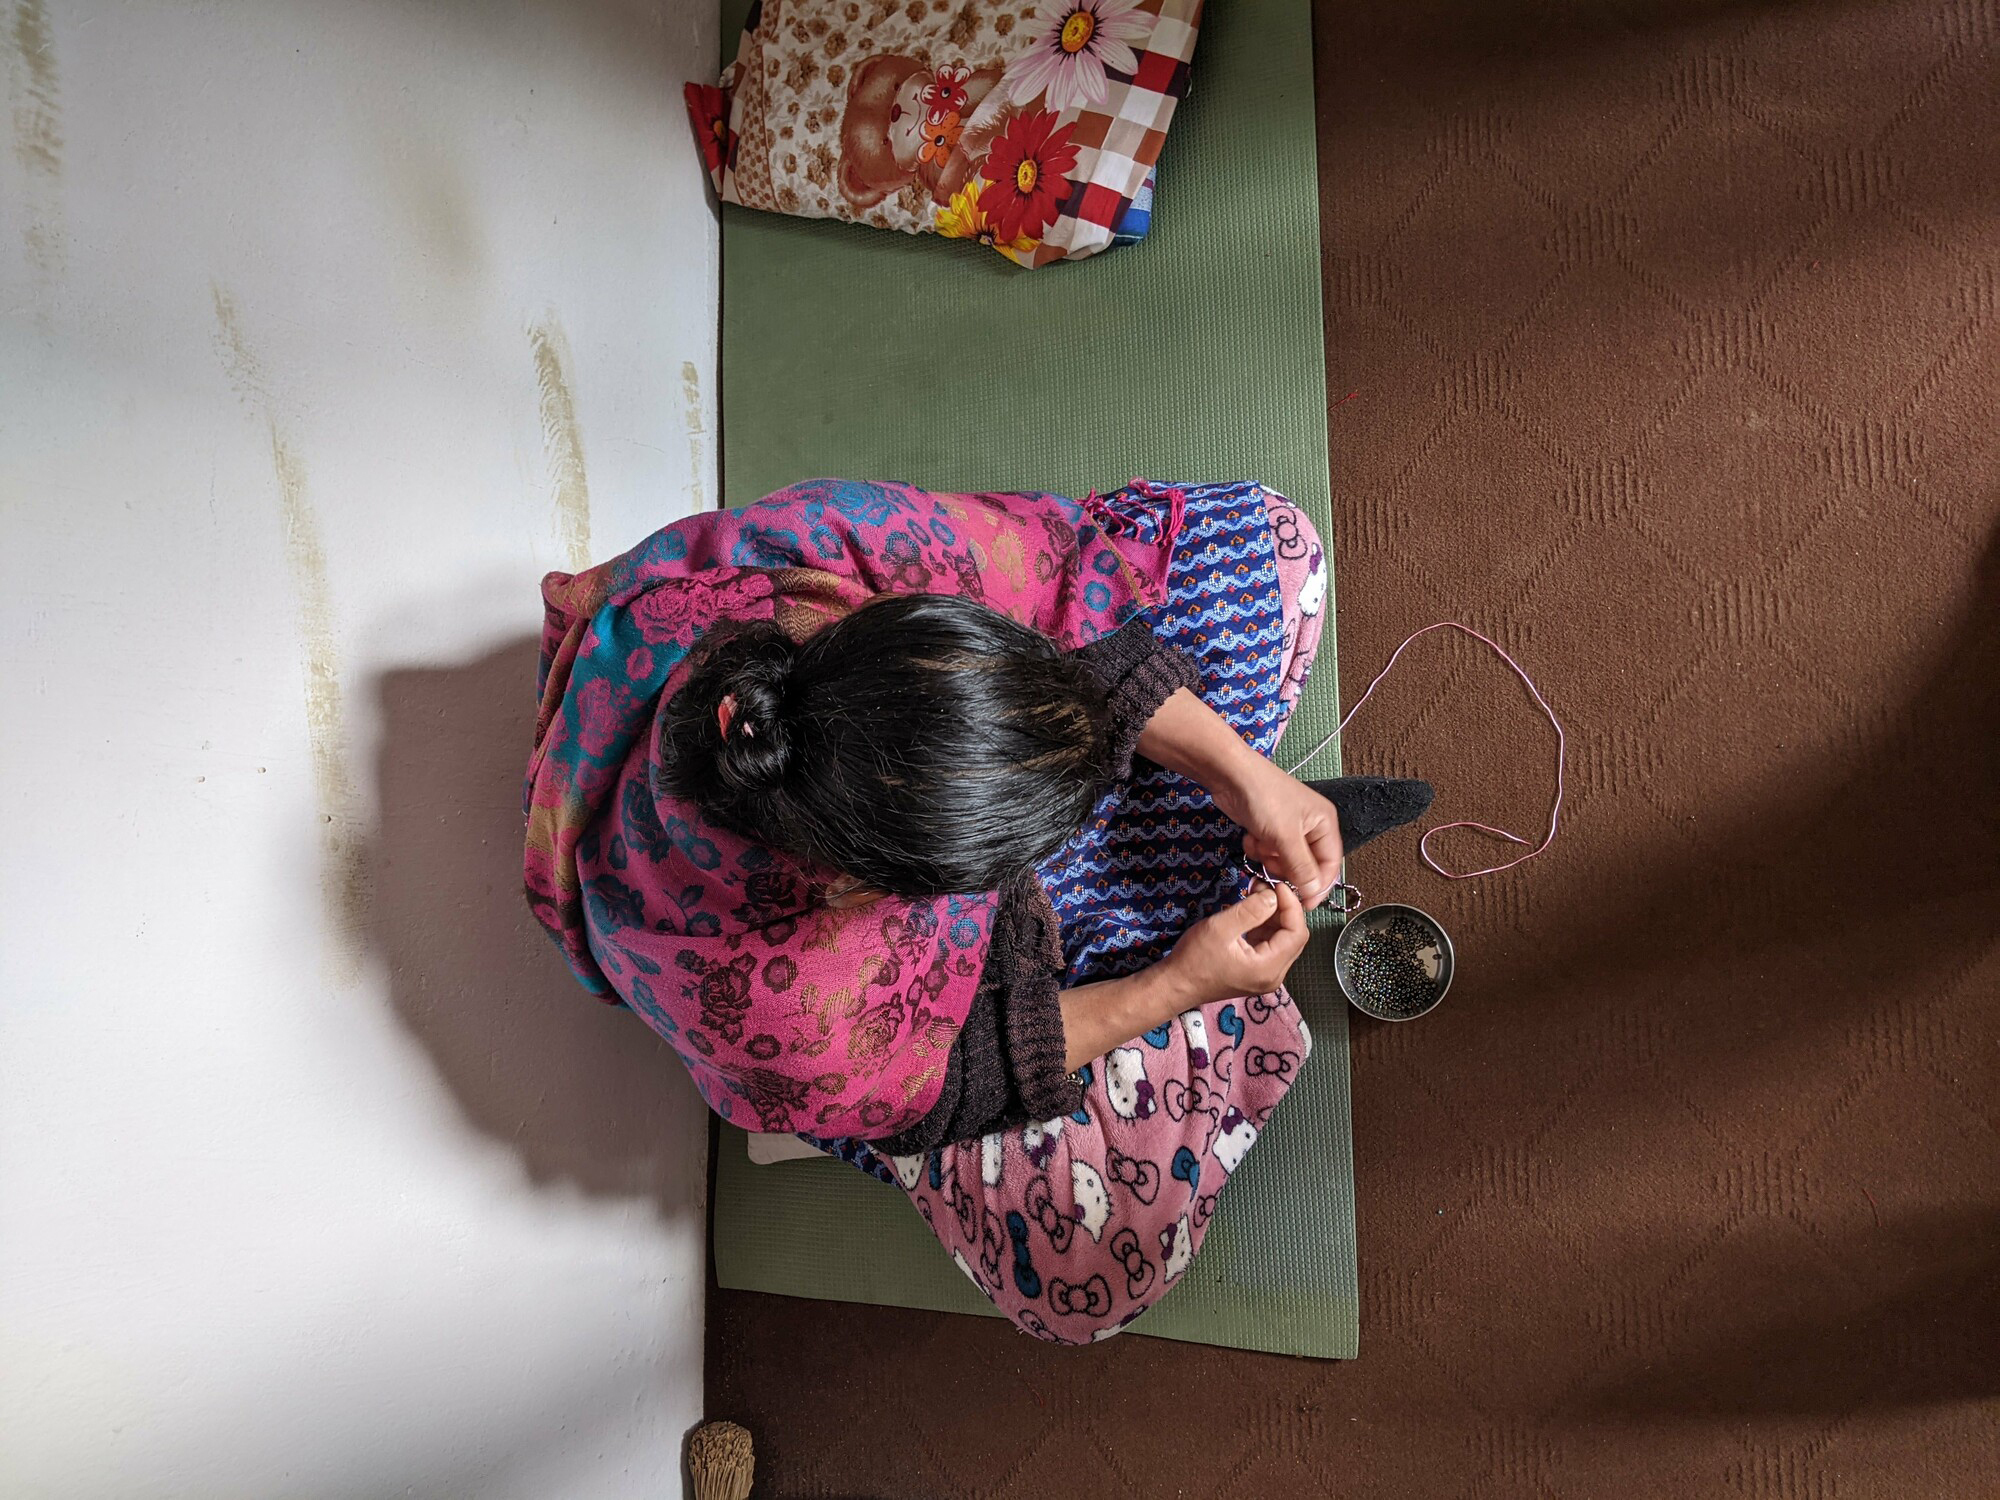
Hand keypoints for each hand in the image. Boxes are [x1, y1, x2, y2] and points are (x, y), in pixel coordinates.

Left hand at [1133, 690, 1343, 907]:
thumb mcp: (1285, 836)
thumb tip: (1315, 893)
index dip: (1319, 886)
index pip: (1330, 864)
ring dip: (1270, 858)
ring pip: (1284, 861)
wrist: (1230, 775)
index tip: (1304, 905)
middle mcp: (1311, 826)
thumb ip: (1302, 867)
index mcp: (1325, 824)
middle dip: (1287, 867)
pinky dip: (1258, 849)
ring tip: (1260, 844)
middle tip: (1272, 862)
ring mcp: (1288, 827)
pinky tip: (1250, 836)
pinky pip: (1269, 852)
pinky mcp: (1268, 829)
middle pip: (1306, 864)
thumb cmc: (1265, 800)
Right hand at [1164, 883, 1309, 1005]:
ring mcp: (1266, 975)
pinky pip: (1270, 945)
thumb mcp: (1220, 928)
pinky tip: (1251, 911)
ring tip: (1256, 894)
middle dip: (1283, 909)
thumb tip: (1274, 896)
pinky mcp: (1256, 972)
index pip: (1297, 933)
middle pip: (1293, 937)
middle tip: (1265, 887)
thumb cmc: (1194, 958)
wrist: (1175, 985)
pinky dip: (1264, 926)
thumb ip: (1250, 911)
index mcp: (1268, 968)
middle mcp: (1273, 975)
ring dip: (1274, 916)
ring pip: (1282, 940)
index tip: (1277, 885)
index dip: (1292, 906)